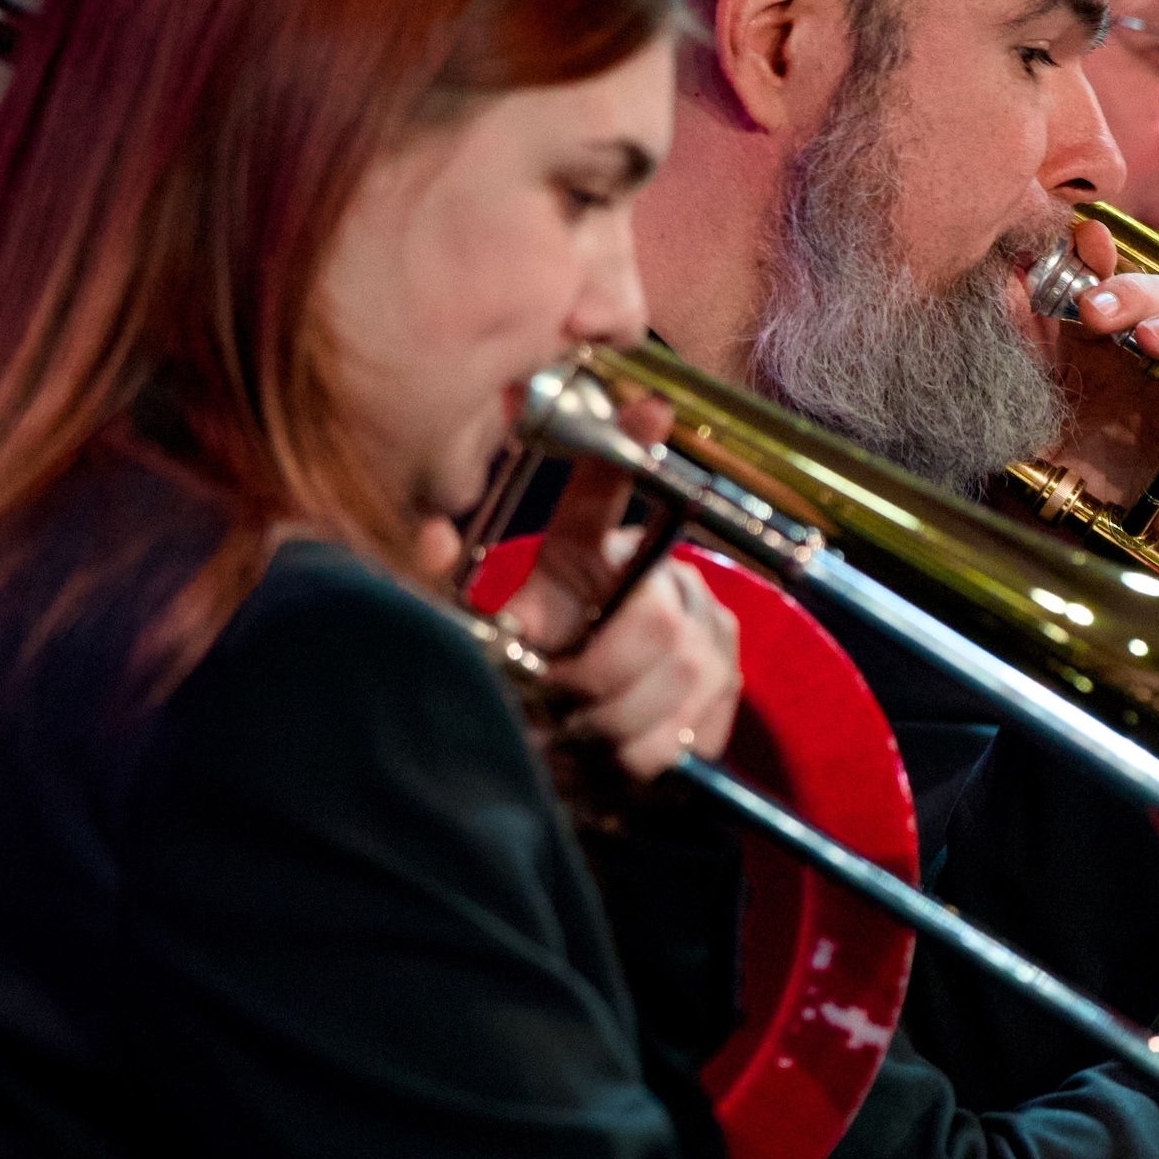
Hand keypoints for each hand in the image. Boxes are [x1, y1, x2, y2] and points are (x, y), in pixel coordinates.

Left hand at [502, 397, 742, 777]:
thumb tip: (431, 545)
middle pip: (655, 619)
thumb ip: (469, 601)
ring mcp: (706, 632)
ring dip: (616, 720)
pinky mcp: (727, 687)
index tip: (651, 406)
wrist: (591, 745)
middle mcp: (664, 579)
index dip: (630, 444)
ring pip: (678, 675)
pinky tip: (619, 752)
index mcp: (594, 555)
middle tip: (562, 700)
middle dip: (599, 674)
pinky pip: (693, 724)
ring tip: (581, 733)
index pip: (610, 488)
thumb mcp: (506, 638)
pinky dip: (646, 751)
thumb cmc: (540, 682)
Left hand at [1042, 217, 1158, 570]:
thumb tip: (1004, 286)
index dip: (1107, 261)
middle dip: (1138, 294)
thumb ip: (1020, 360)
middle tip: (1097, 309)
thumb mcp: (1026, 422)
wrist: (1097, 568)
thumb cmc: (1068, 490)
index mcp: (1111, 356)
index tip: (1085, 241)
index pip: (1119, 289)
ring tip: (1155, 344)